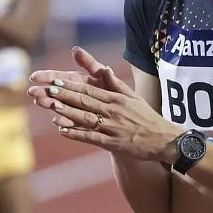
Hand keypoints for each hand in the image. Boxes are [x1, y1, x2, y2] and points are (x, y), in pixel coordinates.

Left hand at [27, 48, 179, 161]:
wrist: (165, 140)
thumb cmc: (146, 117)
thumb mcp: (133, 97)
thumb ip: (116, 84)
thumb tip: (104, 69)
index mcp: (116, 98)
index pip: (89, 89)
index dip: (71, 85)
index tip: (55, 80)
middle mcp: (113, 111)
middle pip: (85, 101)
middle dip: (65, 96)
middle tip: (47, 90)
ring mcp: (113, 127)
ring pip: (87, 118)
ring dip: (69, 113)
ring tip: (52, 107)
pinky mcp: (114, 143)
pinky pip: (92, 138)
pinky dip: (77, 134)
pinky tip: (63, 131)